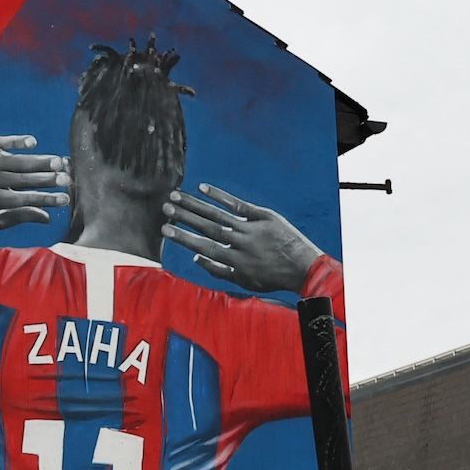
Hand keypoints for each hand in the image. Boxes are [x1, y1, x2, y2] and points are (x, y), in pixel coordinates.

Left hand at [0, 131, 66, 227]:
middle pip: (26, 180)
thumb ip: (20, 217)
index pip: (27, 199)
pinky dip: (17, 142)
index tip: (65, 198)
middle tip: (67, 178)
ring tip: (60, 162)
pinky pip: (3, 142)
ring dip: (40, 162)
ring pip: (19, 162)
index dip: (47, 199)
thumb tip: (47, 218)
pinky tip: (33, 143)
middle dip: (48, 180)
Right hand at [164, 184, 325, 292]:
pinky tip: (203, 188)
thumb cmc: (272, 277)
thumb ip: (219, 270)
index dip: (182, 237)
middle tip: (166, 207)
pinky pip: (238, 204)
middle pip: (207, 226)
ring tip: (177, 195)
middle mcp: (240, 242)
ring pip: (219, 214)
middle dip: (184, 216)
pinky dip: (220, 196)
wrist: (303, 266)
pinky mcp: (262, 215)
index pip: (203, 246)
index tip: (165, 229)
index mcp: (234, 260)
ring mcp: (251, 227)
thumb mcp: (245, 281)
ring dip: (196, 204)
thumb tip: (196, 257)